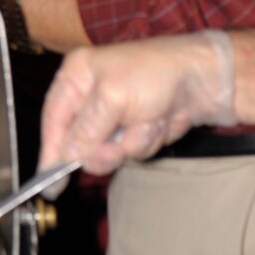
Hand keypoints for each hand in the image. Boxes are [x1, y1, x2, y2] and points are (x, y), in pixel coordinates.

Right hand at [38, 32, 235, 174]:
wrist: (205, 77)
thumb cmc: (156, 73)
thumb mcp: (113, 98)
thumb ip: (86, 130)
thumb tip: (67, 155)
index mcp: (77, 75)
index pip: (53, 118)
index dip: (51, 150)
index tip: (49, 180)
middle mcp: (92, 94)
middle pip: (81, 141)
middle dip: (104, 147)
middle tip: (117, 147)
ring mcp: (116, 113)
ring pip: (110, 150)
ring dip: (133, 141)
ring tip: (149, 120)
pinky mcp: (136, 126)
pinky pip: (133, 149)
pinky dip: (149, 139)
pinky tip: (160, 121)